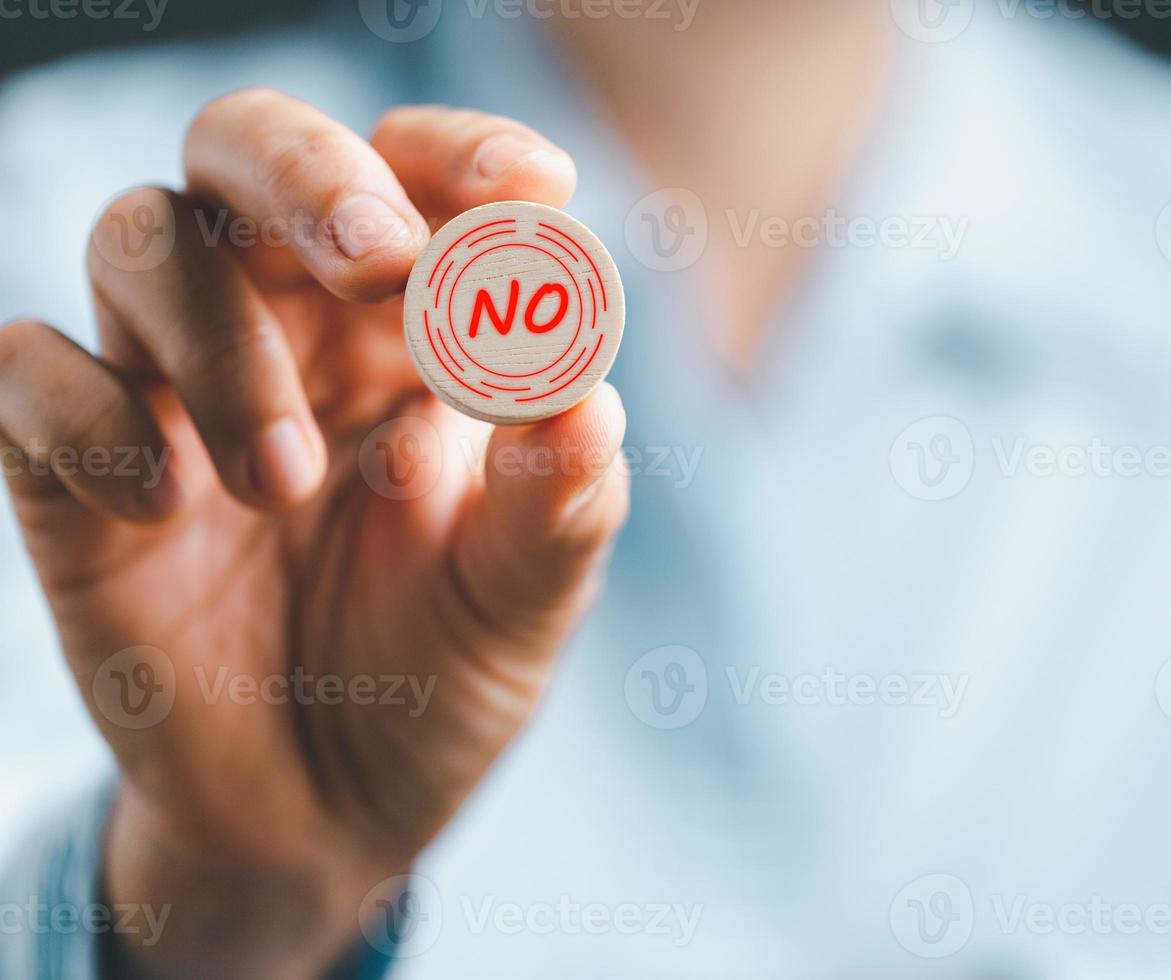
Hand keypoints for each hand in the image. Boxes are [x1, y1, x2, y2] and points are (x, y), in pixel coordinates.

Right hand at [0, 90, 626, 978]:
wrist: (331, 810)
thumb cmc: (442, 672)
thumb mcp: (523, 598)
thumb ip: (559, 501)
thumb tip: (587, 401)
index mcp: (410, 326)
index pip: (417, 177)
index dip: (464, 156)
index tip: (534, 189)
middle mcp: (289, 327)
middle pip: (248, 147)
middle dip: (311, 174)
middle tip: (379, 256)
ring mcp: (172, 388)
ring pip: (138, 237)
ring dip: (217, 337)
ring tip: (286, 481)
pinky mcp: (72, 473)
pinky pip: (26, 372)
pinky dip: (85, 413)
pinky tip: (163, 506)